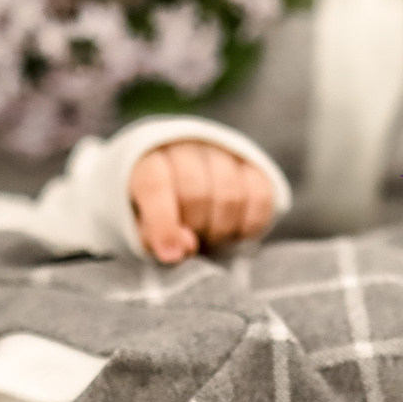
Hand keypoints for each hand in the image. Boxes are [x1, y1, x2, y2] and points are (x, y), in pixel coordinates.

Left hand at [129, 141, 275, 263]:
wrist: (183, 188)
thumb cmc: (155, 214)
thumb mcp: (142, 228)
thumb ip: (155, 238)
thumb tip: (187, 246)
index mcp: (147, 160)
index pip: (156, 186)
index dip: (164, 224)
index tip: (171, 255)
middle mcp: (186, 146)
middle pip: (197, 194)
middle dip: (195, 229)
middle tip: (192, 242)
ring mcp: (223, 152)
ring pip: (231, 196)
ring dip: (222, 230)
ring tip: (210, 237)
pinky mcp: (253, 165)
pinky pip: (261, 198)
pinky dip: (250, 225)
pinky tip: (235, 233)